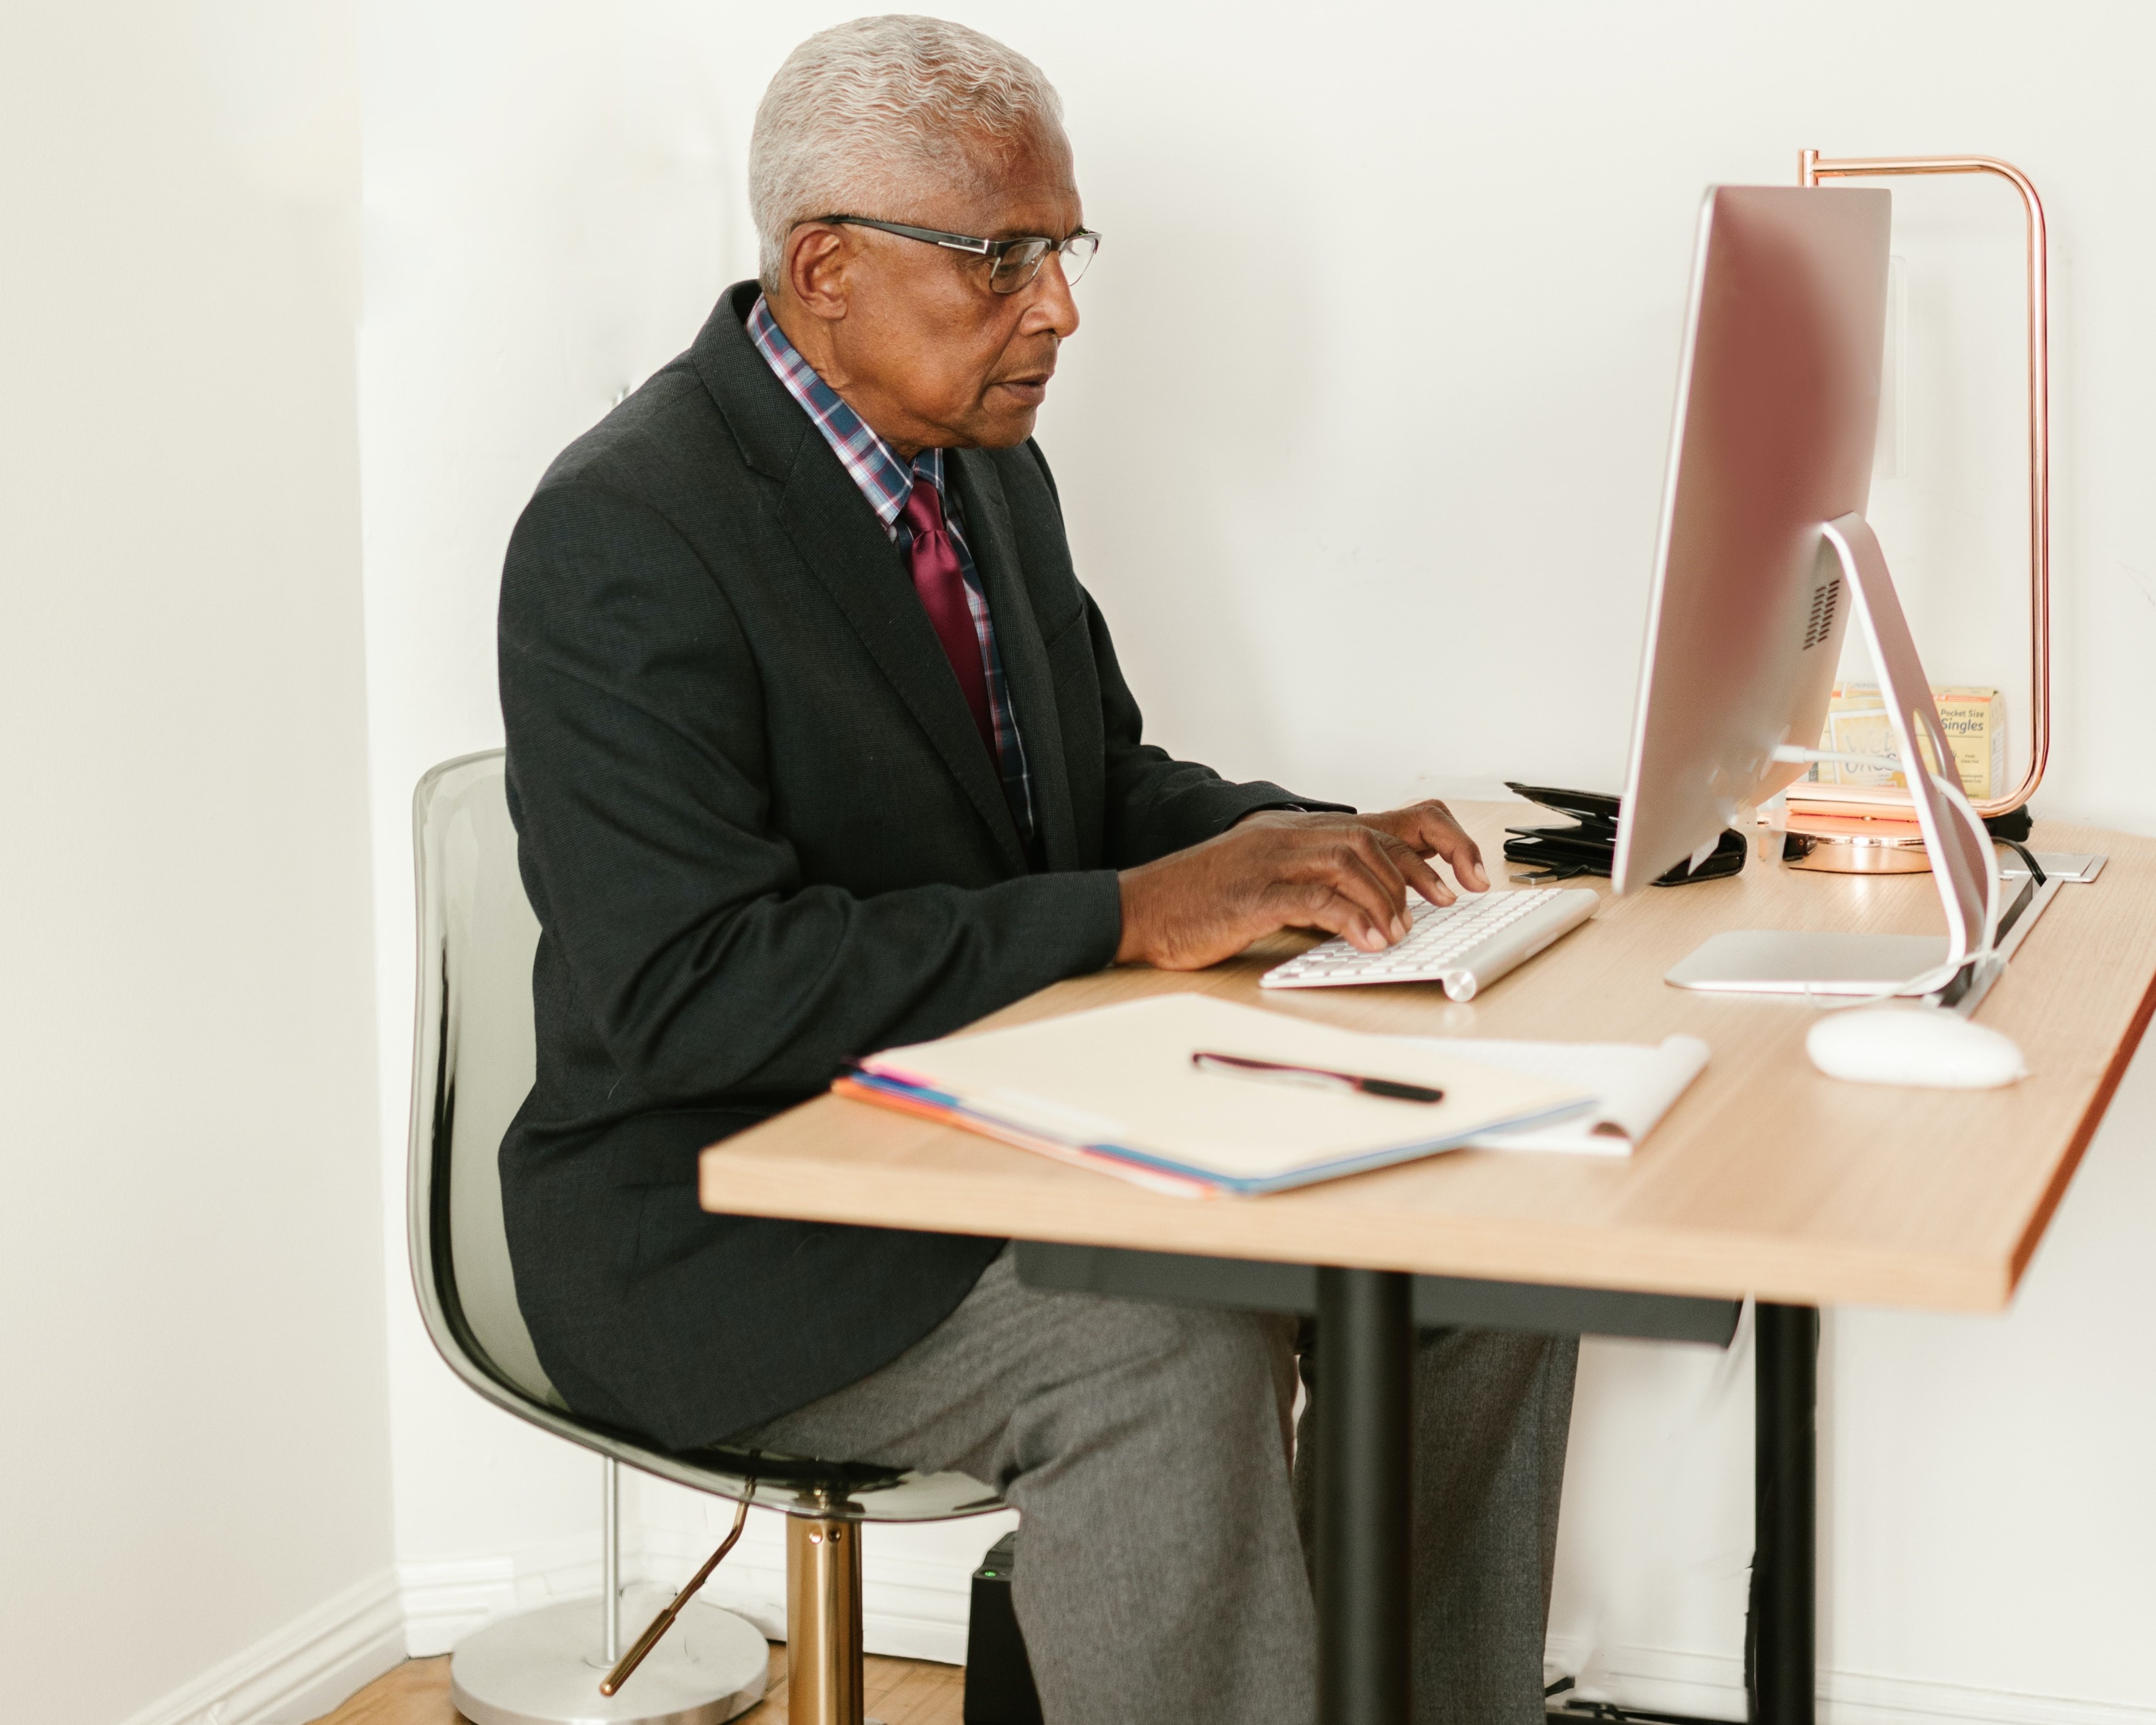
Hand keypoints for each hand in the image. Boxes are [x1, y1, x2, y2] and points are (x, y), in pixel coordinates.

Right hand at [1114, 801, 1487, 970]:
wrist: (1137, 908)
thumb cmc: (1197, 903)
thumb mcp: (1262, 885)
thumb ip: (1308, 887)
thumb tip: (1361, 912)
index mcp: (1290, 833)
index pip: (1372, 827)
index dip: (1421, 852)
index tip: (1453, 882)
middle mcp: (1284, 837)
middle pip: (1369, 840)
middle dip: (1414, 873)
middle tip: (1440, 905)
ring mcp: (1268, 862)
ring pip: (1349, 861)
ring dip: (1385, 897)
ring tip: (1399, 930)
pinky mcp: (1252, 894)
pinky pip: (1314, 898)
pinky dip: (1349, 918)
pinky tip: (1368, 941)